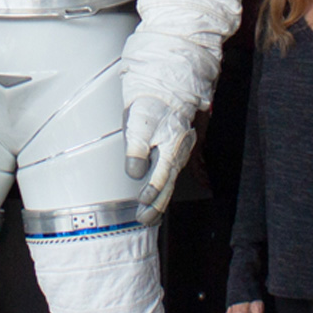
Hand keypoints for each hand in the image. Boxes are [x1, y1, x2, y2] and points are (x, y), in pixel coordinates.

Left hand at [124, 96, 196, 224]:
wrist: (166, 92)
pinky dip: (162, 189)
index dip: (152, 192)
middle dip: (156, 205)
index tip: (143, 203)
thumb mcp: (140, 125)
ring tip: (148, 217)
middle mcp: (177, 154)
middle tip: (144, 220)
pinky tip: (155, 198)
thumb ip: (137, 149)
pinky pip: (169, 175)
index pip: (162, 176)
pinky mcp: (173, 152)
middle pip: (167, 185)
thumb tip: (135, 173)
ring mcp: (177, 154)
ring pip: (169, 182)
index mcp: (171, 148)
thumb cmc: (152, 106)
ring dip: (159, 200)